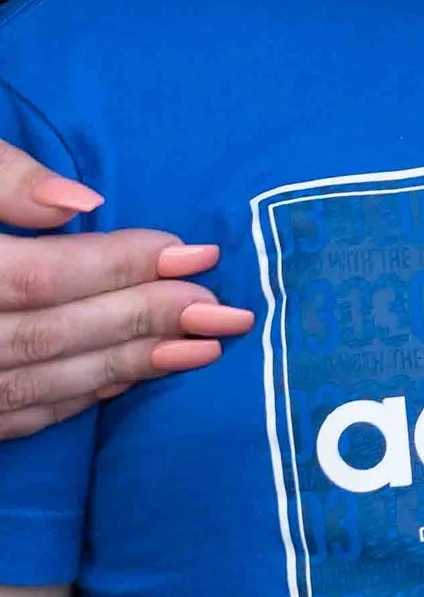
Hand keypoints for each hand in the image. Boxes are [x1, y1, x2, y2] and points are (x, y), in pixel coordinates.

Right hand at [0, 145, 254, 439]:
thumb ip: (7, 181)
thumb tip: (83, 200)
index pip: (47, 275)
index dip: (124, 264)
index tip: (198, 253)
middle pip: (57, 333)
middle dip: (149, 319)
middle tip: (228, 311)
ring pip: (43, 382)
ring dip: (129, 366)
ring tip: (205, 350)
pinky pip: (19, 415)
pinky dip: (78, 399)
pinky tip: (132, 379)